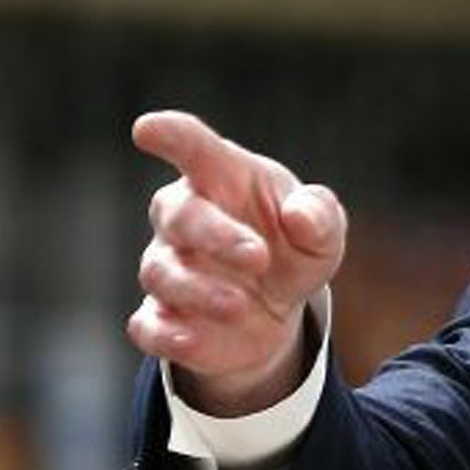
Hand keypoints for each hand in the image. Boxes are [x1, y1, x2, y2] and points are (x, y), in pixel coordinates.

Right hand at [127, 110, 346, 415]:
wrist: (278, 307)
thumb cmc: (292, 246)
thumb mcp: (322, 232)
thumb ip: (320, 216)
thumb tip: (300, 218)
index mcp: (221, 178)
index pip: (192, 147)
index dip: (170, 135)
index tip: (147, 129)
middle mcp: (184, 218)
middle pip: (177, 214)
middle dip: (215, 235)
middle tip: (258, 257)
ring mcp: (169, 268)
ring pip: (162, 273)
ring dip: (200, 290)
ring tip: (241, 304)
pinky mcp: (164, 319)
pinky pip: (148, 326)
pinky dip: (165, 334)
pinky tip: (191, 339)